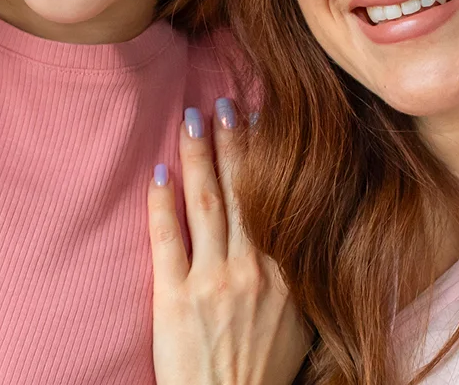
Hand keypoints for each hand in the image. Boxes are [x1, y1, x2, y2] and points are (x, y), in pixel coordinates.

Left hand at [150, 99, 310, 384]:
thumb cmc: (264, 372)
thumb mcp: (300, 323)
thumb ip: (294, 276)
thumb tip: (294, 234)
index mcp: (287, 275)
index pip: (276, 201)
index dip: (267, 158)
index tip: (260, 119)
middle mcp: (254, 272)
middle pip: (242, 192)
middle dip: (232, 142)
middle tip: (223, 102)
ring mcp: (212, 283)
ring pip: (206, 204)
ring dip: (198, 157)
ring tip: (192, 120)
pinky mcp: (175, 300)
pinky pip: (166, 239)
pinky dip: (161, 203)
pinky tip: (158, 174)